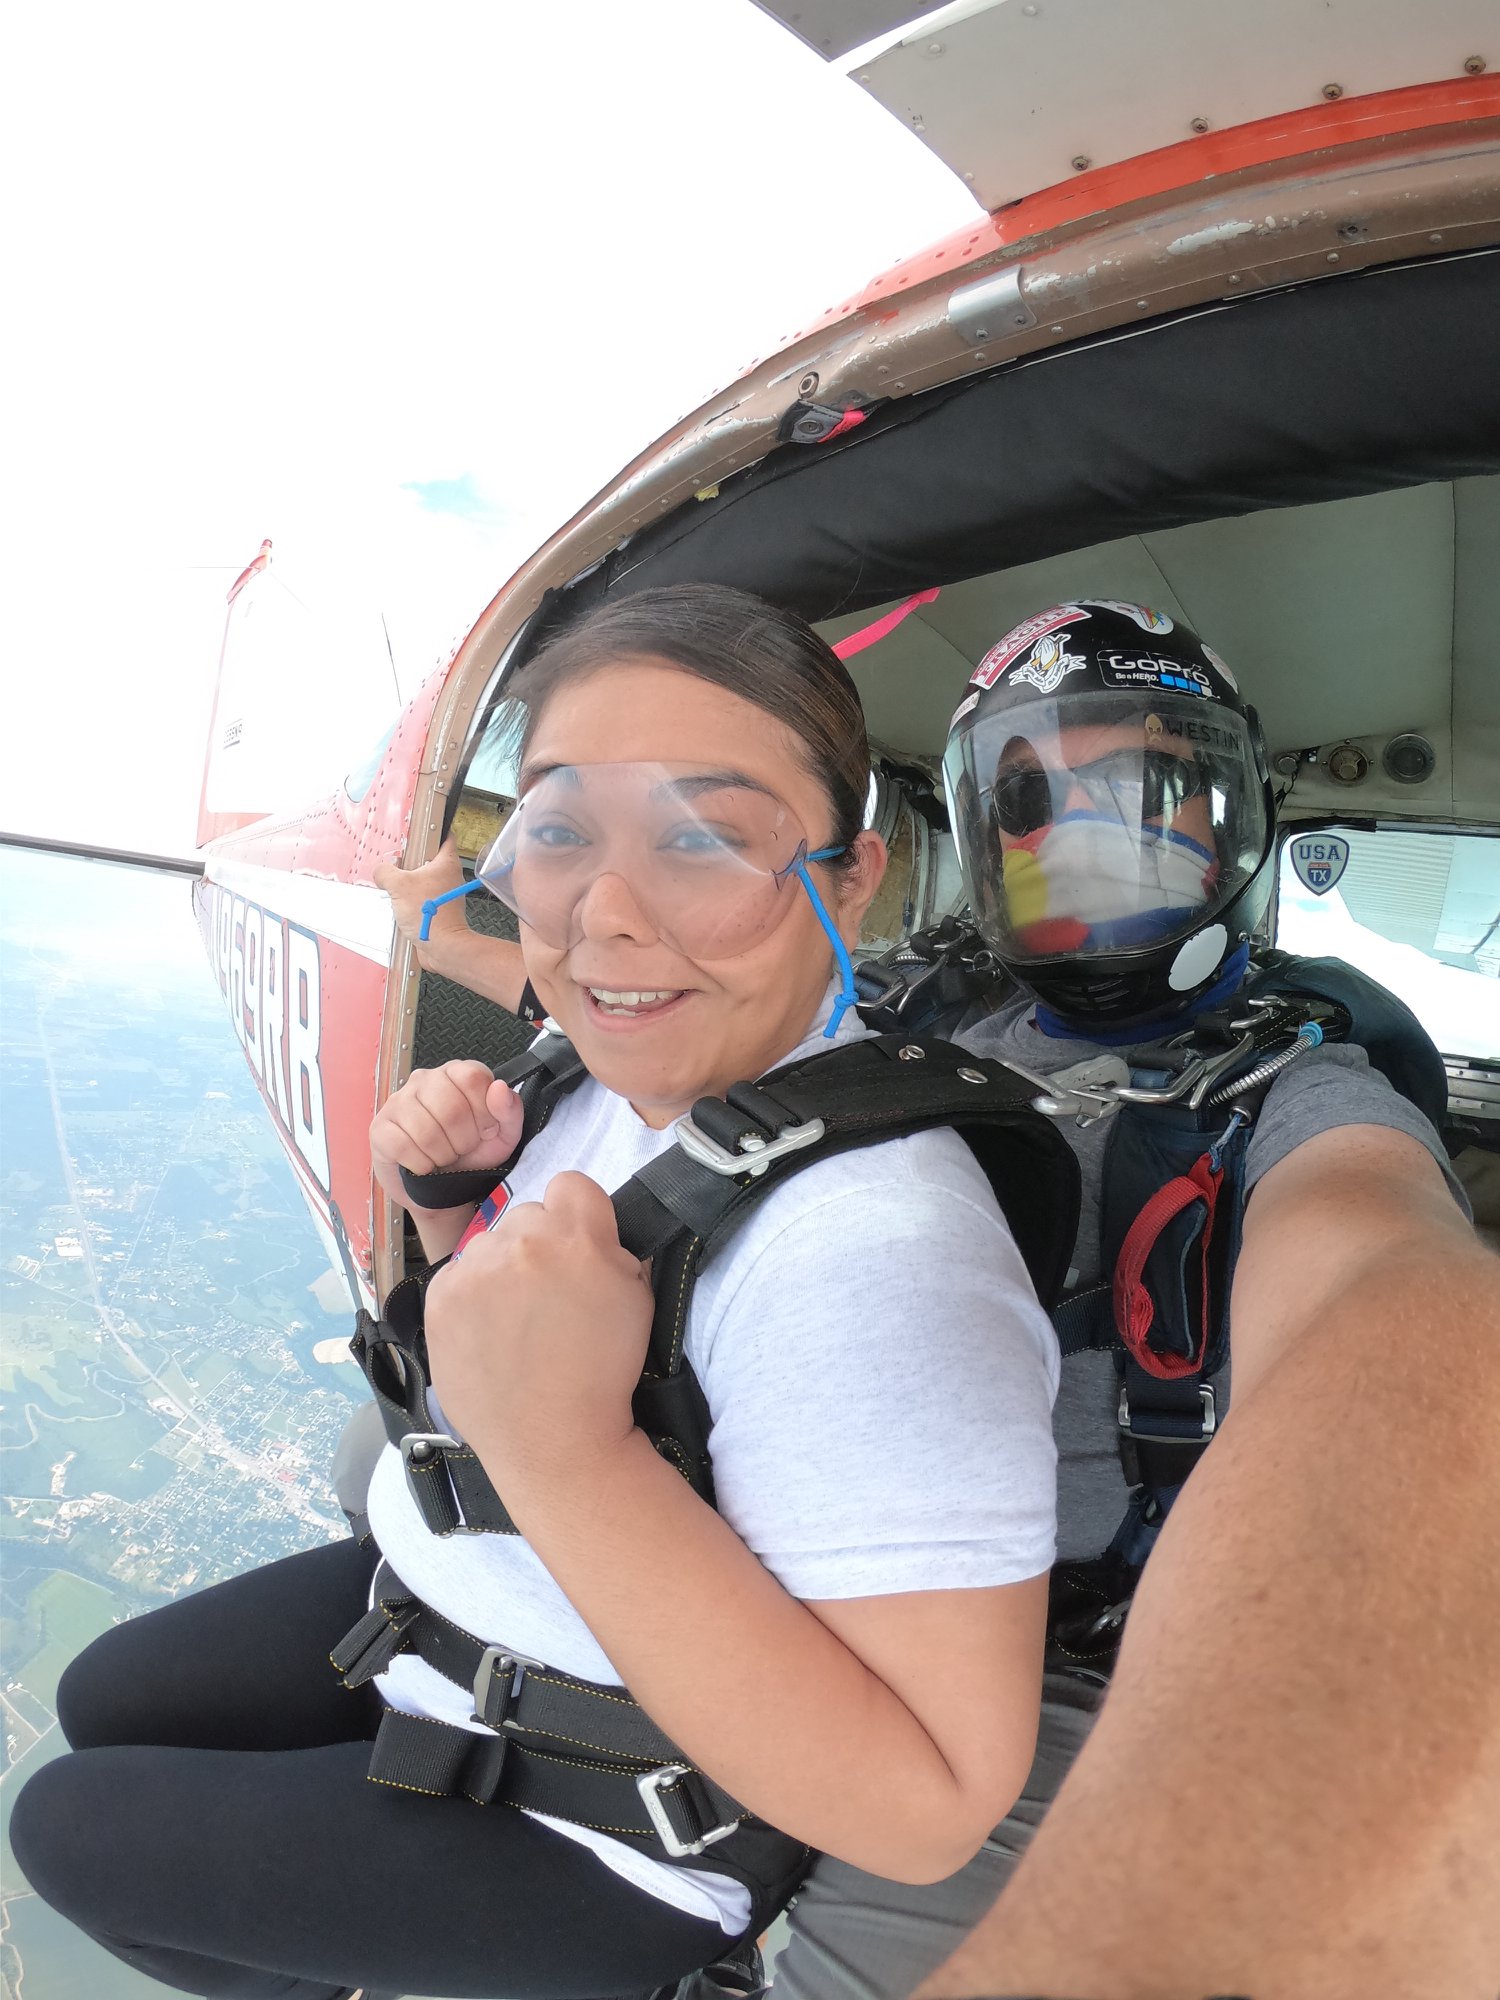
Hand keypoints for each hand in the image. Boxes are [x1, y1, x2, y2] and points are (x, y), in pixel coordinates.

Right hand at [369, 1060, 523, 1211]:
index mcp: (457, 1074)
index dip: (484, 1112)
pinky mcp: (380, 1127)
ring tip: (443, 1157)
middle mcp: (425, 1080)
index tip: (484, 1129)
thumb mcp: (502, 1136)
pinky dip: (420, 1164)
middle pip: (451, 1107)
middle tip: (461, 1148)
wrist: (442, 1189)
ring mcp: (398, 1101)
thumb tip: (499, 1088)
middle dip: (463, 1140)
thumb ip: (510, 1111)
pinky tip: (423, 1165)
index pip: (473, 1078)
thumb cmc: (472, 1155)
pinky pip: (403, 1146)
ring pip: (426, 1130)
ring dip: (442, 1155)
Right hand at [375, 836, 465, 952]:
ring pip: (423, 880)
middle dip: (411, 861)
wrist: (442, 946)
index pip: (445, 836)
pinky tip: (399, 904)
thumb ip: (385, 872)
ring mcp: (444, 894)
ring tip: (395, 886)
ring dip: (408, 883)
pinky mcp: (438, 909)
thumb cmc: (429, 914)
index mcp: (446, 863)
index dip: (432, 830)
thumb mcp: (398, 885)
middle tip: (396, 863)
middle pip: (428, 859)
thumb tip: (380, 871)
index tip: (417, 830)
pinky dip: (410, 900)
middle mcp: (449, 876)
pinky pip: (421, 898)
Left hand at [423, 1171, 652, 1477]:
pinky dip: (470, 1297)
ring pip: (489, 1245)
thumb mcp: (636, 1298)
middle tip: (547, 1297)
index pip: (571, 1184)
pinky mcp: (441, 1297)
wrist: (552, 1439)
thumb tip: (589, 1232)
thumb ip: (611, 1250)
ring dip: (501, 1270)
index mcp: (578, 1238)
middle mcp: (522, 1243)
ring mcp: (476, 1270)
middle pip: (528, 1215)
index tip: (576, 1249)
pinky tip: (487, 1334)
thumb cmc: (602, 1373)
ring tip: (514, 1323)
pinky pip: (458, 1275)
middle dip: (538, 1246)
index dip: (577, 1215)